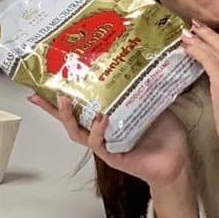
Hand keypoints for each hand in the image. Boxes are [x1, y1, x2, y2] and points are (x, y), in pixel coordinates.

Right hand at [29, 94, 191, 186]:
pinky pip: (98, 143)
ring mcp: (104, 144)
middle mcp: (101, 130)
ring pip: (76, 132)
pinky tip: (101, 118)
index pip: (79, 104)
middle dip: (50, 107)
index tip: (44, 80)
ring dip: (67, 117)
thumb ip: (138, 86)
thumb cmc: (166, 134)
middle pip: (68, 119)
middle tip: (39, 94)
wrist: (179, 160)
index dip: (59, 94)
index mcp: (106, 116)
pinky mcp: (112, 156)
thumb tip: (133, 57)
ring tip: (64, 100)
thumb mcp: (149, 101)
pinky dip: (98, 130)